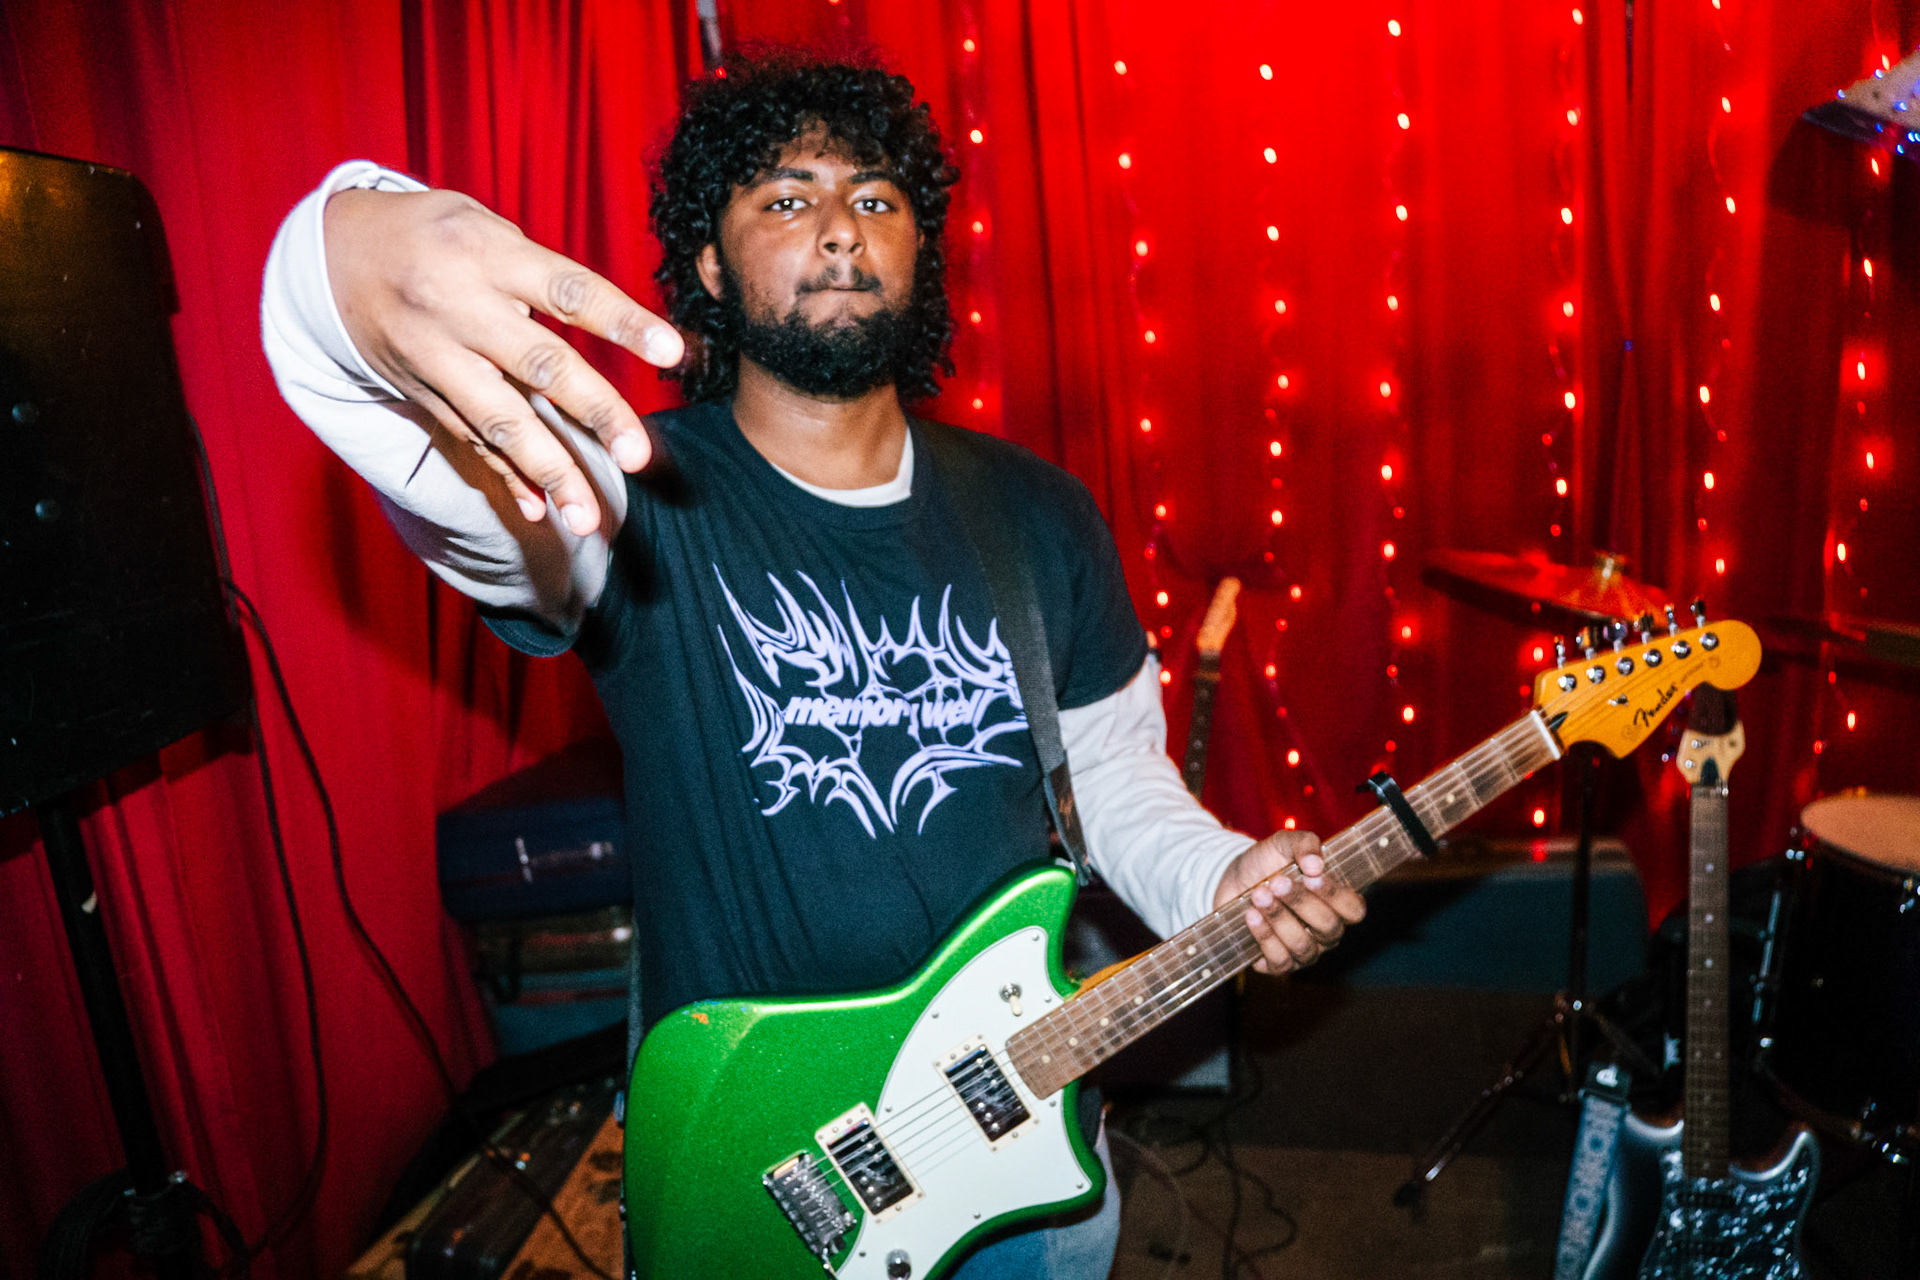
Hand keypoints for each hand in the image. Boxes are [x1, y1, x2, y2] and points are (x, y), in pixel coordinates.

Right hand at [324, 187, 685, 535]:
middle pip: (539, 364)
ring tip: (587, 518)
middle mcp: (459, 307)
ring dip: (548, 471)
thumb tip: (621, 329)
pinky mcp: (418, 392)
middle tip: (638, 455)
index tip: (674, 352)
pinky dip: (505, 477)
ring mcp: (435, 356)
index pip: (569, 290)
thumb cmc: (437, 234)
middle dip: (594, 411)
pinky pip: (467, 440)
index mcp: (488, 255)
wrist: (332, 254)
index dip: (622, 322)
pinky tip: (539, 510)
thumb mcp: (486, 226)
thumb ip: (542, 276)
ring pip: (498, 420)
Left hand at [1213, 830, 1365, 975]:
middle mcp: (1326, 931)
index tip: (1310, 877)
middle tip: (1277, 883)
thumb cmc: (1266, 863)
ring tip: (1258, 895)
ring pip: (1303, 946)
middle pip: (1328, 927)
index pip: (1354, 910)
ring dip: (1280, 919)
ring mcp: (1305, 950)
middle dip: (1301, 904)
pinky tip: (1251, 916)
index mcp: (1337, 903)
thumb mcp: (1283, 844)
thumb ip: (1304, 844)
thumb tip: (1315, 864)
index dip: (1336, 896)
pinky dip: (1265, 937)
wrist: (1232, 880)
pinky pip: (1280, 960)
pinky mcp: (1278, 963)